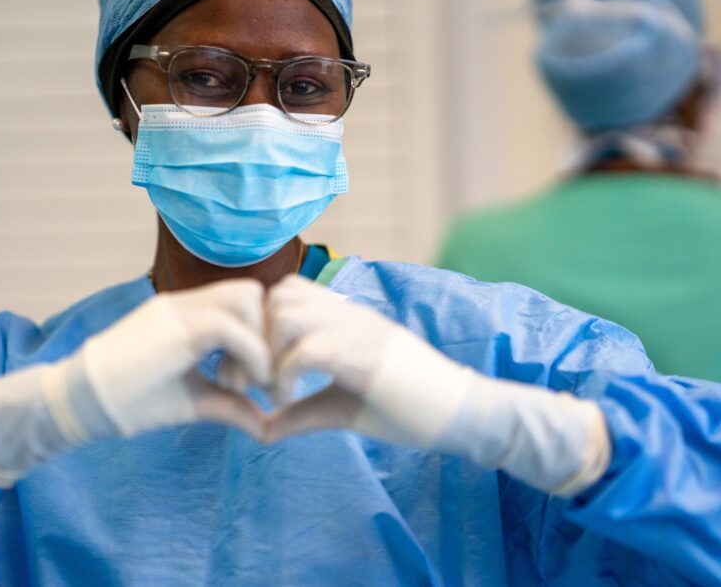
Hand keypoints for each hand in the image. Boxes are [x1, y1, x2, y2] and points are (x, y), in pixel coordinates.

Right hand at [0, 279, 270, 487]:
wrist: (80, 402)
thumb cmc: (131, 402)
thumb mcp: (193, 401)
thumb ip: (231, 405)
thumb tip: (268, 428)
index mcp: (190, 313)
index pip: (246, 301)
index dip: (263, 335)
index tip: (260, 378)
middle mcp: (187, 303)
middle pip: (253, 293)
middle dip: (269, 334)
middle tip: (260, 380)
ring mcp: (180, 309)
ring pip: (248, 299)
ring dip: (261, 341)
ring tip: (249, 384)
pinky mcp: (174, 327)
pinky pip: (230, 326)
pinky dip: (250, 355)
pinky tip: (242, 385)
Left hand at [264, 275, 475, 447]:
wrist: (463, 414)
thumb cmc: (407, 410)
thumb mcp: (341, 408)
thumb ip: (301, 412)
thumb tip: (260, 430)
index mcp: (344, 318)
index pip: (287, 291)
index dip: (262, 327)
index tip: (260, 370)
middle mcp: (348, 314)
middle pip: (277, 297)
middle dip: (257, 339)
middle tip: (258, 382)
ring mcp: (358, 330)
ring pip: (285, 313)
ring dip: (269, 353)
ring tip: (275, 390)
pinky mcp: (365, 355)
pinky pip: (306, 350)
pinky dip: (285, 376)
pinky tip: (288, 401)